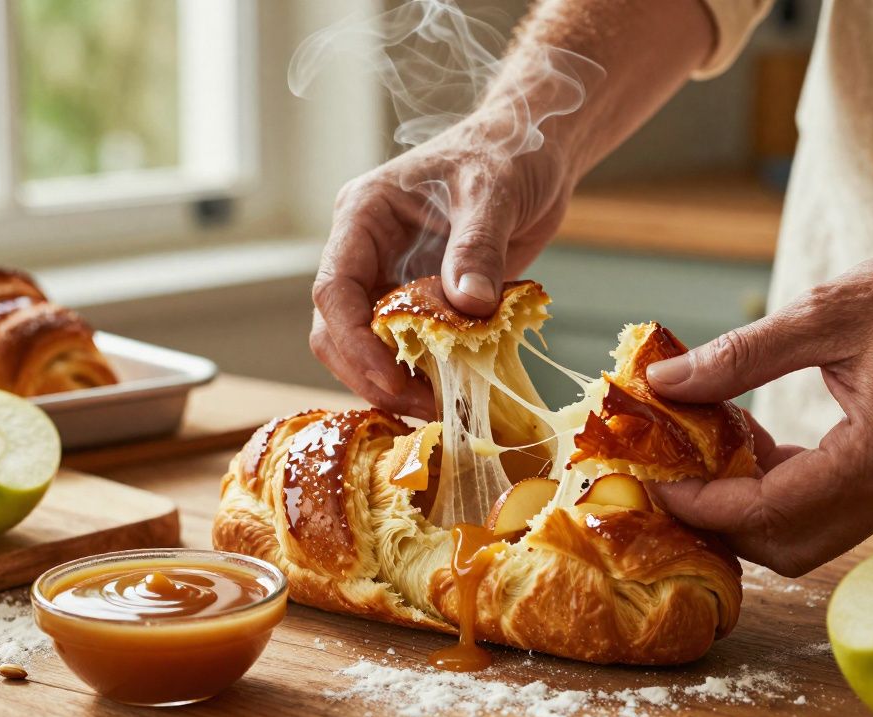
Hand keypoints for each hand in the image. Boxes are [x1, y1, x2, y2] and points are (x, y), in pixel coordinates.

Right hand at [311, 116, 572, 417]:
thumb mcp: (493, 193)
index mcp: (364, 216)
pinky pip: (409, 348)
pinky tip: (452, 394)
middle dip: (372, 373)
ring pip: (367, 346)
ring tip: (441, 408)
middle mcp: (367, 251)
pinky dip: (425, 375)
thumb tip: (468, 306)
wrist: (539, 153)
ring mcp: (391, 278)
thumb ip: (477, 248)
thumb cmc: (508, 153)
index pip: (333, 288)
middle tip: (423, 407)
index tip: (390, 379)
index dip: (354, 341)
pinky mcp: (422, 301)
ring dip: (395, 382)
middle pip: (338, 328)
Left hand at [643, 237, 872, 575]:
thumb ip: (741, 356)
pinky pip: (827, 508)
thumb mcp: (824, 313)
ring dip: (749, 508)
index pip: (770, 511)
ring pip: (806, 536)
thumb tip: (665, 383)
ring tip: (706, 454)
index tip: (653, 480)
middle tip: (671, 475)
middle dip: (720, 521)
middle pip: (786, 545)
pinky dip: (780, 489)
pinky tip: (751, 443)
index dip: (702, 503)